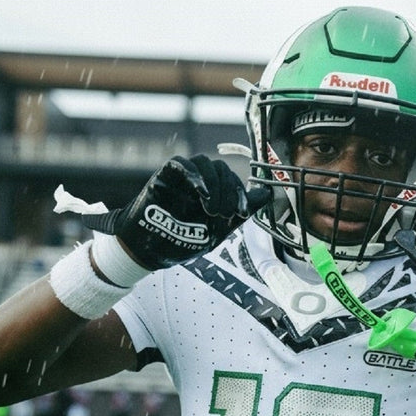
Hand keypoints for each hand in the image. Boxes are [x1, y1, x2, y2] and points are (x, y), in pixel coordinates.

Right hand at [83, 155, 269, 269]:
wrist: (149, 252)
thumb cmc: (180, 241)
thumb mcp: (218, 230)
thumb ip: (241, 211)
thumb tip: (267, 193)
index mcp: (212, 192)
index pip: (232, 180)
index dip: (241, 193)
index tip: (243, 213)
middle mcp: (198, 181)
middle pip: (221, 169)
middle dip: (229, 191)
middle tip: (225, 215)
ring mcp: (181, 177)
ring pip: (204, 163)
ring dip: (214, 184)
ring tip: (213, 210)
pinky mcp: (164, 176)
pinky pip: (181, 164)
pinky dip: (195, 176)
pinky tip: (202, 194)